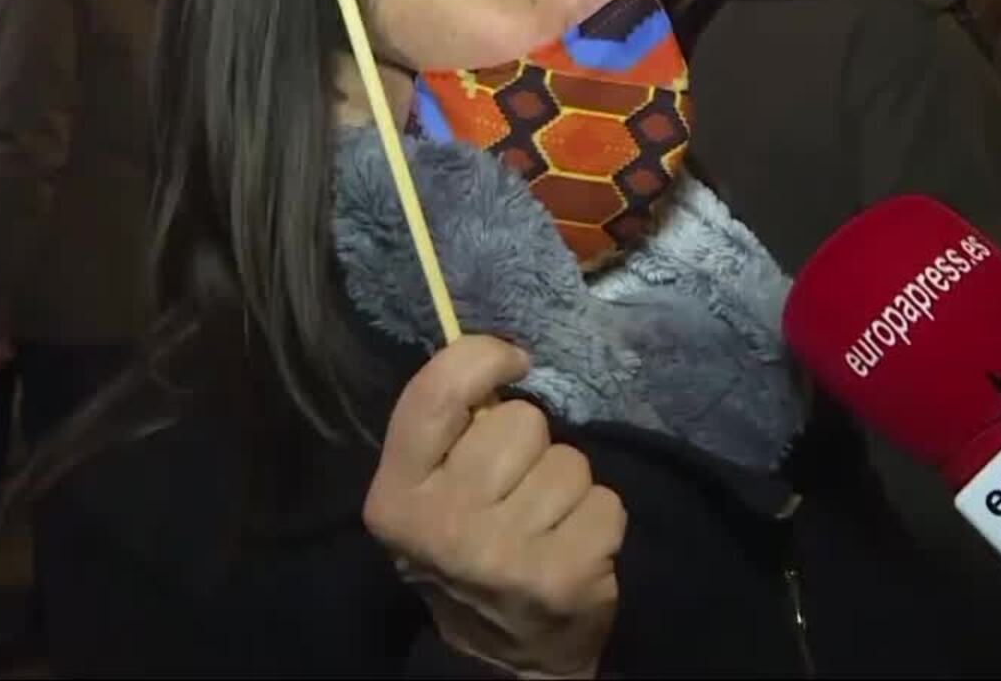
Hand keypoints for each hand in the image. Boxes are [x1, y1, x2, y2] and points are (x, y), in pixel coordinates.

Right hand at [364, 336, 624, 677]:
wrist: (502, 657)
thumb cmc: (467, 551)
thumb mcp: (426, 494)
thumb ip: (448, 429)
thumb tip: (499, 351)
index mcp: (394, 497)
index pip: (435, 393)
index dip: (482, 358)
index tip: (512, 362)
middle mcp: (442, 526)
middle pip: (520, 423)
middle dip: (531, 446)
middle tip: (516, 490)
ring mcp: (501, 555)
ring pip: (570, 461)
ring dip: (568, 487)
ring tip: (544, 525)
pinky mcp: (560, 576)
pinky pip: (606, 501)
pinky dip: (599, 520)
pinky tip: (572, 548)